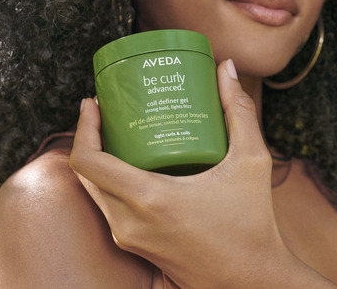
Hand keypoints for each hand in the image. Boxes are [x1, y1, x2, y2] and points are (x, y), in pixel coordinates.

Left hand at [70, 59, 289, 288]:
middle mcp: (129, 222)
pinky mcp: (137, 247)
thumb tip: (227, 69)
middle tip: (106, 111)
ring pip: (95, 193)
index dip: (83, 126)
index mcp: (148, 199)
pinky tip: (132, 164)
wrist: (253, 281)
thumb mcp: (251, 161)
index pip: (88, 160)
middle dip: (89, 138)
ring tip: (118, 133)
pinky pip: (109, 208)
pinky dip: (110, 182)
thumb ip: (239, 112)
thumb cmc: (253, 224)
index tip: (93, 102)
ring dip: (98, 161)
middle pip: (85, 175)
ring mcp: (130, 238)